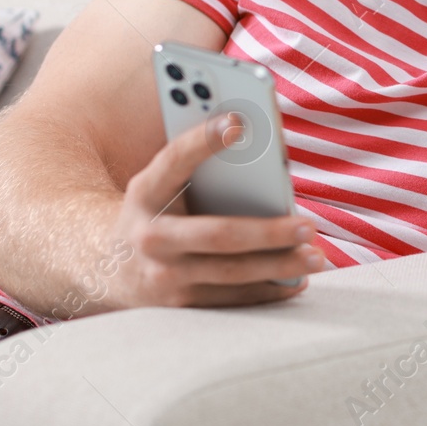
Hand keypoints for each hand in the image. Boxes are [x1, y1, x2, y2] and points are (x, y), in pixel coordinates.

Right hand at [106, 112, 324, 307]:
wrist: (109, 268)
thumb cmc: (157, 210)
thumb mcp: (162, 184)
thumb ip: (197, 165)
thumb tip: (261, 152)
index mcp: (145, 193)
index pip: (173, 161)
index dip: (202, 140)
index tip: (238, 121)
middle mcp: (150, 236)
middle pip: (217, 234)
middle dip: (267, 232)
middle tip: (308, 225)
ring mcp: (163, 276)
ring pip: (231, 272)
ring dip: (280, 265)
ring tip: (317, 256)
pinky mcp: (178, 304)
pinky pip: (232, 299)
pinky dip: (269, 291)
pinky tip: (298, 280)